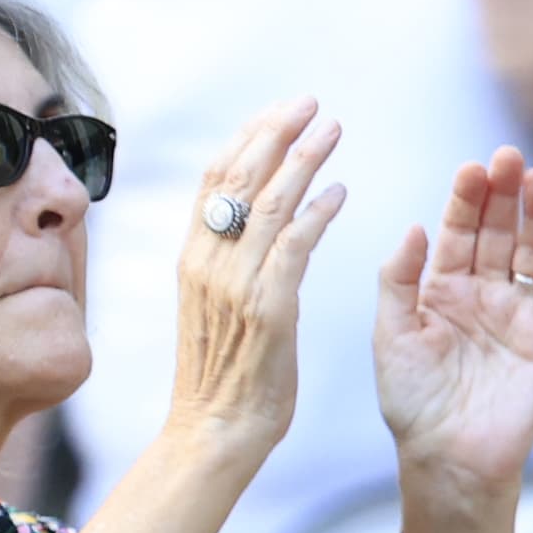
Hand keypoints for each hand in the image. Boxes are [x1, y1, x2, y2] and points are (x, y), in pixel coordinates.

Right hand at [163, 101, 343, 458]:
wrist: (212, 431)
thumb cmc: (219, 375)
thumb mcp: (210, 304)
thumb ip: (223, 260)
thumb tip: (245, 220)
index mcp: (191, 256)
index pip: (214, 179)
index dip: (246, 137)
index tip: (276, 110)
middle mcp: (207, 261)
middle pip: (240, 177)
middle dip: (275, 131)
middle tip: (309, 101)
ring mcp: (235, 283)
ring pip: (269, 202)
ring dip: (304, 159)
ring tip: (332, 129)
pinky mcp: (267, 308)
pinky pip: (295, 246)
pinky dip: (317, 213)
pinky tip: (340, 192)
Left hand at [371, 149, 532, 500]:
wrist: (445, 459)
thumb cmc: (412, 401)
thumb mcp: (391, 334)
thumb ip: (398, 280)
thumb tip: (414, 226)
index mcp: (444, 289)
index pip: (460, 232)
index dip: (467, 200)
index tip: (472, 167)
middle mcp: (485, 295)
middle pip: (499, 234)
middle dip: (505, 195)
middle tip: (509, 156)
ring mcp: (520, 316)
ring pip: (531, 255)